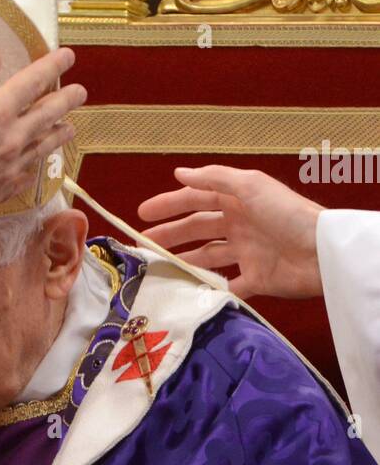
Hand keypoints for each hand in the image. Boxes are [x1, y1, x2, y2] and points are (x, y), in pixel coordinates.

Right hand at [0, 47, 84, 230]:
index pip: (34, 81)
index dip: (53, 66)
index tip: (67, 57)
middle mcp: (12, 137)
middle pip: (48, 114)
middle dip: (67, 99)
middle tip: (80, 92)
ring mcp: (11, 166)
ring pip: (44, 146)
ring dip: (60, 134)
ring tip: (70, 127)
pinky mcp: (2, 189)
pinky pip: (28, 175)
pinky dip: (36, 166)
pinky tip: (38, 164)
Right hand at [137, 165, 324, 299]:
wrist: (321, 252)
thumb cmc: (287, 213)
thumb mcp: (249, 186)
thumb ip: (213, 179)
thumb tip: (179, 173)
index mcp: (238, 200)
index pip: (197, 200)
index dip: (170, 205)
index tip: (142, 215)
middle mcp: (240, 225)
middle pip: (198, 229)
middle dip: (170, 235)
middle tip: (142, 246)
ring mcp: (247, 253)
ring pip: (207, 257)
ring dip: (184, 261)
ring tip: (158, 269)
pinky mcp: (257, 279)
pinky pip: (227, 285)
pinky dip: (210, 289)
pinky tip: (188, 291)